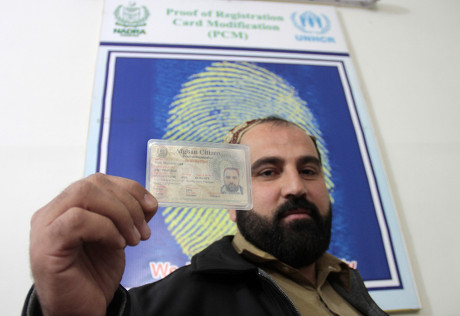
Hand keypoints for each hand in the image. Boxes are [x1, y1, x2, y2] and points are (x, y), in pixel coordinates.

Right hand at [29, 173, 157, 315]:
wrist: (80, 310)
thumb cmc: (93, 276)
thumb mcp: (118, 237)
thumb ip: (129, 216)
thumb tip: (149, 202)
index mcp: (68, 206)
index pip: (99, 180)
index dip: (129, 188)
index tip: (151, 207)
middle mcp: (53, 212)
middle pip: (93, 183)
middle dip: (128, 203)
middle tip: (142, 231)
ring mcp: (46, 226)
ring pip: (85, 194)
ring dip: (120, 215)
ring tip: (133, 240)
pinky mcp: (47, 244)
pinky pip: (78, 220)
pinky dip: (105, 228)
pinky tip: (117, 245)